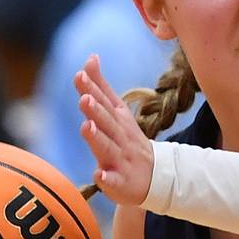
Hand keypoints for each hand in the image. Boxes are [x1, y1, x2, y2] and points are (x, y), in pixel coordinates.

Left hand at [75, 53, 153, 204]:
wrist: (157, 177)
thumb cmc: (129, 142)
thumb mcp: (117, 112)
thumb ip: (101, 86)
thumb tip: (91, 57)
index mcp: (118, 120)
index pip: (104, 102)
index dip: (93, 89)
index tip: (80, 74)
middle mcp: (121, 137)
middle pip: (107, 123)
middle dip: (96, 111)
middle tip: (85, 98)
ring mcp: (122, 160)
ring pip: (109, 148)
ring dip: (98, 138)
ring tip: (87, 127)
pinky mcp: (122, 182)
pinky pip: (115, 181)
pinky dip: (108, 178)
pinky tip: (100, 174)